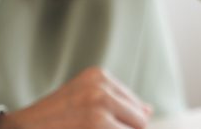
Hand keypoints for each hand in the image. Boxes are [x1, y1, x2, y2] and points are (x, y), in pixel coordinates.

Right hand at [0, 67, 151, 128]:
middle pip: (139, 120)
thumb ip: (117, 102)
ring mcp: (100, 104)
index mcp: (99, 77)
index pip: (136, 106)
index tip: (98, 126)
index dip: (124, 124)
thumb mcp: (83, 99)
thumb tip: (149, 110)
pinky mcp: (97, 122)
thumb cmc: (51, 120)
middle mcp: (102, 86)